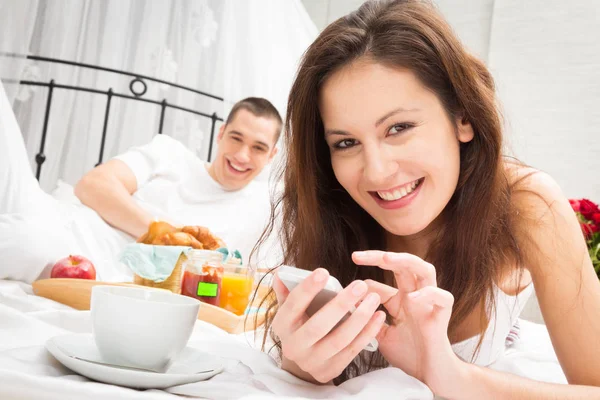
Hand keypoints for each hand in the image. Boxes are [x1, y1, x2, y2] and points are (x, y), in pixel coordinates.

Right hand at [271, 268, 386, 382]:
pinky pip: (352, 350)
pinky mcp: (330, 371)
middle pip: (318, 326)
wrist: (304, 359)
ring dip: (359, 318)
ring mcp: (312, 362)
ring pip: (339, 340)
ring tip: (373, 298)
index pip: (292, 306)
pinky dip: (367, 333)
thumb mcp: (289, 309)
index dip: (307, 289)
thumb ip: (286, 291)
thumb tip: (283, 273)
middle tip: (360, 285)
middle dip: (341, 304)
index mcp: (282, 326)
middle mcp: (294, 347)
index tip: (324, 271)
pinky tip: (378, 316)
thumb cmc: (300, 324)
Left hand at [353, 251, 463, 392]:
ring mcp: (429, 304)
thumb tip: (350, 306)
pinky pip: (443, 297)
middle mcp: (414, 297)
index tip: (344, 294)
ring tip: (386, 259)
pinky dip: (430, 293)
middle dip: (379, 256)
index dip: (362, 285)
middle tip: (357, 256)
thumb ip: (369, 319)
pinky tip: (413, 298)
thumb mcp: (381, 335)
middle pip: (402, 265)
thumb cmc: (409, 354)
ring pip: (425, 270)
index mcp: (400, 301)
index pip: (380, 283)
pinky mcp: (442, 316)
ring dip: (405, 261)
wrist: (430, 376)